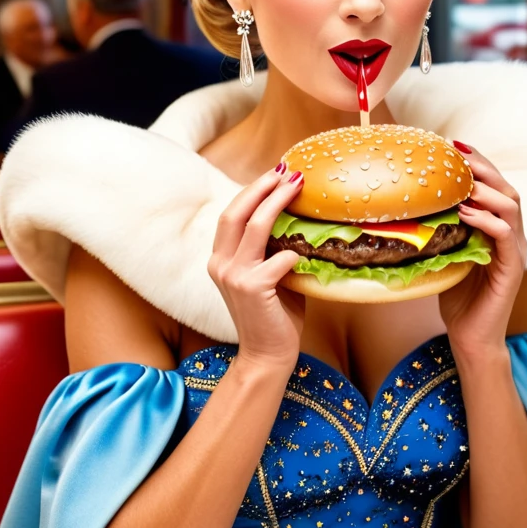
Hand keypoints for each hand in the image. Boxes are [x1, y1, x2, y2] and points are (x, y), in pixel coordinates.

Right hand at [208, 165, 305, 370]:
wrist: (267, 357)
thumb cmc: (274, 317)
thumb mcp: (268, 277)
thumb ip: (273, 252)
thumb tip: (298, 222)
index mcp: (220, 260)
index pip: (231, 215)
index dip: (251, 192)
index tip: (275, 175)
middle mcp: (220, 265)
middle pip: (236, 212)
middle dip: (261, 187)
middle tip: (285, 171)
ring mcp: (234, 276)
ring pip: (255, 226)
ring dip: (277, 201)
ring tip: (297, 185)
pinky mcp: (253, 289)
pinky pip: (280, 259)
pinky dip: (295, 253)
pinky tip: (306, 254)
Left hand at [439, 142, 526, 358]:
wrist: (470, 337)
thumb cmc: (456, 297)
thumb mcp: (445, 254)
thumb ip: (440, 229)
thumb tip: (408, 205)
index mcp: (498, 229)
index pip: (494, 186)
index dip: (478, 164)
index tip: (453, 146)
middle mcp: (512, 235)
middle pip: (506, 188)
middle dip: (483, 167)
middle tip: (457, 153)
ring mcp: (515, 251)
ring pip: (511, 205)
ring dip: (486, 189)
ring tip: (462, 181)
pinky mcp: (512, 268)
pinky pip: (505, 235)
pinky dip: (486, 219)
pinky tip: (465, 212)